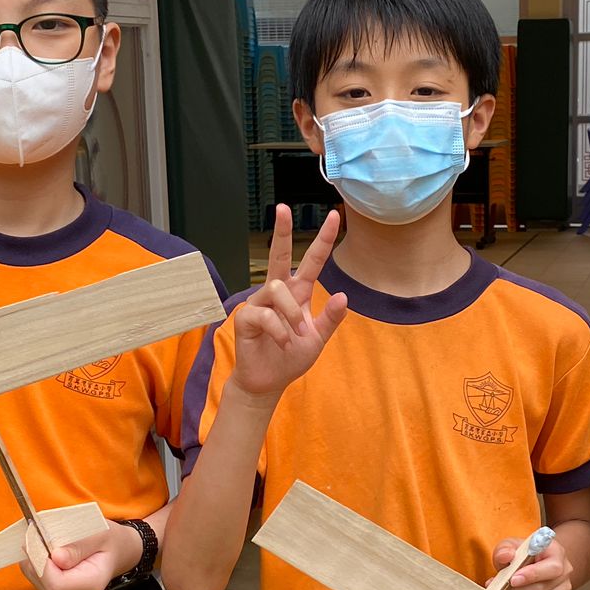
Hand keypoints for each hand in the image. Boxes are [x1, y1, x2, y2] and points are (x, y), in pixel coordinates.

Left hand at [20, 519, 138, 589]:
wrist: (118, 552)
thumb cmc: (110, 540)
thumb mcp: (100, 533)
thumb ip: (78, 546)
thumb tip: (56, 557)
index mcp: (91, 583)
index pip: (55, 583)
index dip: (42, 562)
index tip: (39, 538)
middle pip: (43, 583)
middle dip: (36, 558)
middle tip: (39, 534)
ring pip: (36, 581)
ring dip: (34, 559)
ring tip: (44, 541)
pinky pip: (37, 580)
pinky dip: (36, 563)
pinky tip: (45, 551)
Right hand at [231, 205, 349, 399]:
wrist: (269, 381)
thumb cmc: (291, 356)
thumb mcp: (318, 338)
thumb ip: (330, 318)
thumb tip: (343, 296)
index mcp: (298, 293)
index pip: (312, 261)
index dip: (323, 240)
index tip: (334, 217)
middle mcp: (277, 292)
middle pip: (279, 255)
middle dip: (282, 231)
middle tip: (283, 207)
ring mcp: (259, 302)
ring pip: (277, 288)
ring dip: (292, 314)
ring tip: (297, 335)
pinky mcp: (245, 317)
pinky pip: (265, 314)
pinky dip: (279, 331)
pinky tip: (282, 343)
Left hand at [490, 534, 572, 589]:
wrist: (536, 564)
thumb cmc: (524, 554)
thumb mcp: (512, 545)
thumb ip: (505, 549)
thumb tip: (505, 556)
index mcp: (556, 554)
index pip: (552, 568)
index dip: (532, 575)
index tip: (512, 580)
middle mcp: (564, 573)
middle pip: (542, 589)